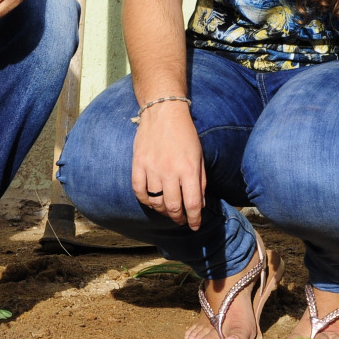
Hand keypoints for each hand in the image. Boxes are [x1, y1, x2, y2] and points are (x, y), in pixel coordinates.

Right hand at [131, 100, 206, 228]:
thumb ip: (200, 181)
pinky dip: (145, 200)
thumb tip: (199, 204)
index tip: (195, 226)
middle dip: (178, 218)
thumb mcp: (199, 156)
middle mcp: (170, 171)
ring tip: (167, 210)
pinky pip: (139, 191)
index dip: (194, 219)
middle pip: (173, 207)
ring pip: (155, 201)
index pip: (192, 204)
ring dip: (162, 211)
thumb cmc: (185, 134)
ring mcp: (152, 168)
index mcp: (188, 169)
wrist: (163, 113)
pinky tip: (151, 200)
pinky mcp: (138, 164)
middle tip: (181, 219)